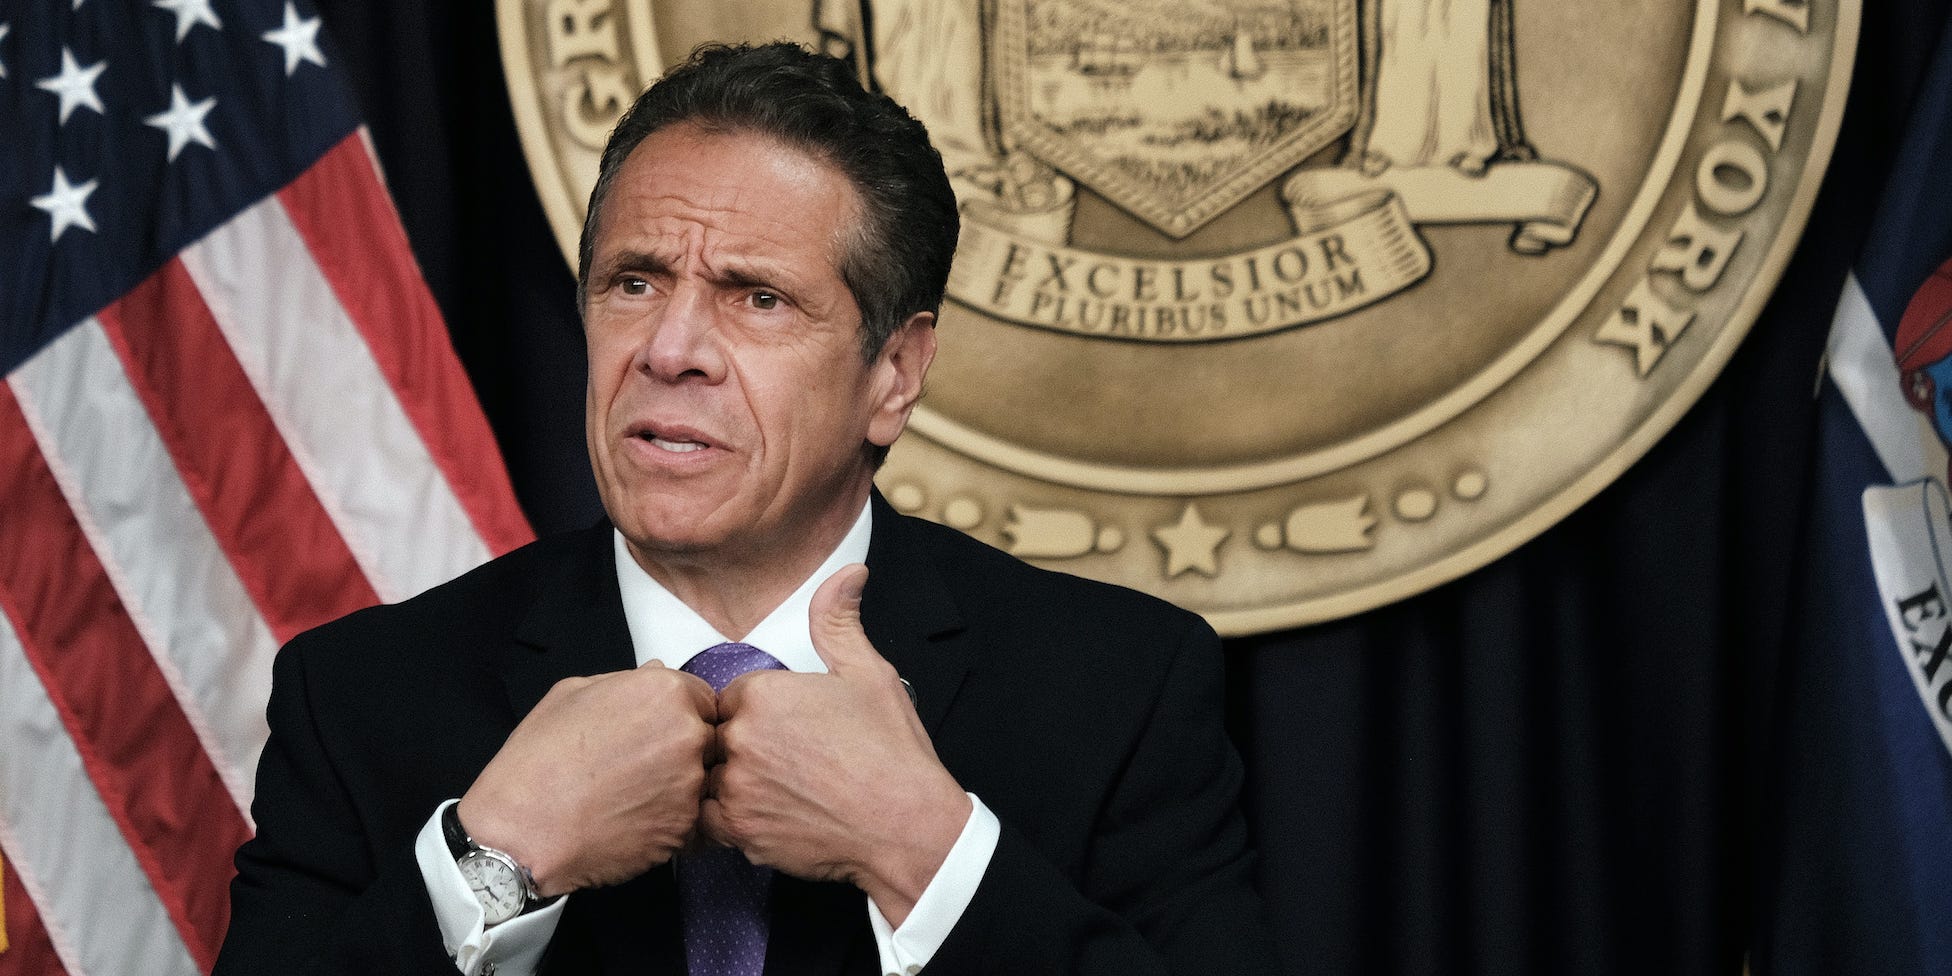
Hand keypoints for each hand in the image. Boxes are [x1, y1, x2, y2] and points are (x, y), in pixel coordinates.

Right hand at [458, 661, 716, 896]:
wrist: (524, 830)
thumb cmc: (539, 759)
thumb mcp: (571, 694)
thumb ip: (625, 681)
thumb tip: (655, 672)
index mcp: (665, 692)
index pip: (701, 697)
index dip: (680, 713)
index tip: (656, 730)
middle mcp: (688, 734)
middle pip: (706, 737)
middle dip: (681, 748)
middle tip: (640, 765)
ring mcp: (691, 784)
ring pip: (699, 780)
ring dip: (676, 786)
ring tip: (629, 795)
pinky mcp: (685, 828)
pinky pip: (687, 818)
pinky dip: (666, 820)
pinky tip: (629, 820)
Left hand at [701, 564, 970, 924]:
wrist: (907, 825)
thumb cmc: (891, 751)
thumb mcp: (868, 673)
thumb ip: (838, 620)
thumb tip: (848, 573)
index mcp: (763, 693)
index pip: (731, 698)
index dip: (760, 716)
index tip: (793, 733)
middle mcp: (741, 736)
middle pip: (717, 736)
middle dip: (745, 749)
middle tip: (792, 767)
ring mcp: (736, 786)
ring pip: (709, 778)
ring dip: (734, 784)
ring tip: (783, 793)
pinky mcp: (738, 830)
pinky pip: (708, 820)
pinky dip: (731, 820)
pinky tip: (770, 816)